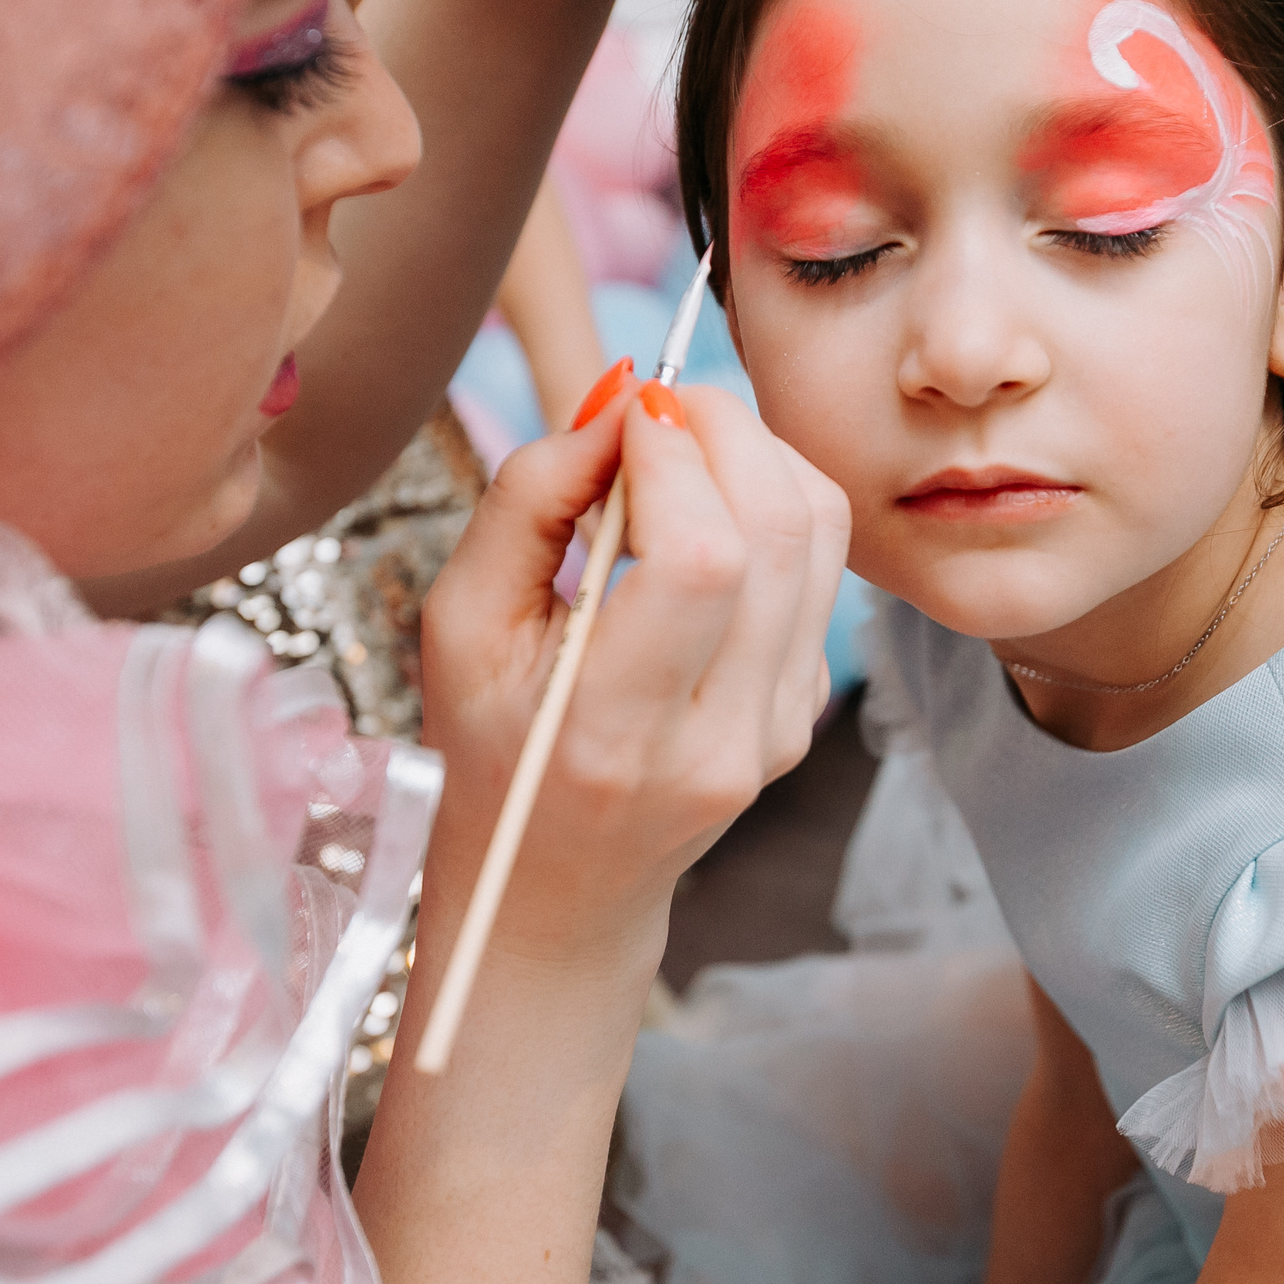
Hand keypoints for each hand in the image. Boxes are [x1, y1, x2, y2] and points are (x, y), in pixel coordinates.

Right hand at [418, 382, 849, 966]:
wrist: (563, 882)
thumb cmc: (494, 745)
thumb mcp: (463, 624)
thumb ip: (528, 500)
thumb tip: (622, 402)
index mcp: (612, 733)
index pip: (698, 559)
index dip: (672, 454)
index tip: (625, 410)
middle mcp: (721, 740)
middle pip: (779, 530)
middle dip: (724, 427)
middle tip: (659, 404)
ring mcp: (781, 729)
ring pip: (820, 535)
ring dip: (757, 451)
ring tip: (681, 445)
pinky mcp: (809, 708)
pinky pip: (821, 568)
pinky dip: (770, 506)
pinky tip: (702, 516)